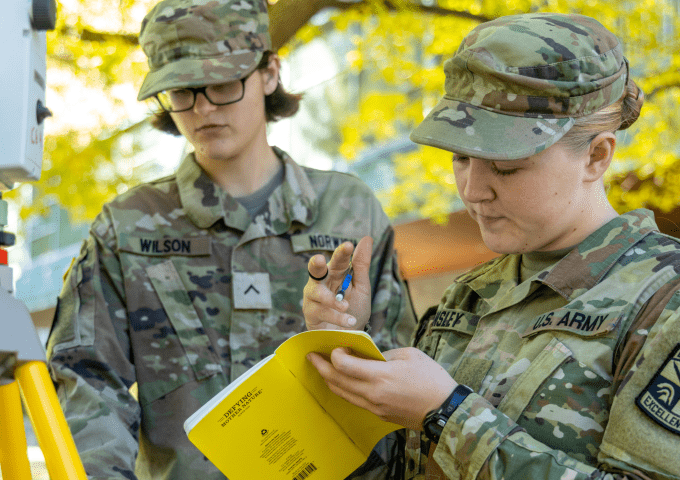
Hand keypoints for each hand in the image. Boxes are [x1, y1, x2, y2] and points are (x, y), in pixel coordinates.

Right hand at [303, 236, 372, 330]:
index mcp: (336, 273)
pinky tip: (349, 320)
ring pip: (316, 292)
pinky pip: (320, 312)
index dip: (342, 253)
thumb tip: (367, 238)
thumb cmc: (355, 309)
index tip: (349, 246)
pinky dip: (336, 316)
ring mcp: (313, 298)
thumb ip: (361, 265)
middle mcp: (321, 282)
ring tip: (345, 306)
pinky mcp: (310, 314)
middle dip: (315, 265)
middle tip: (319, 260)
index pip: (338, 260)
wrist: (350, 337)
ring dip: (331, 300)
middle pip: (315, 270)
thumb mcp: (362, 287)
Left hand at [306, 347, 456, 430]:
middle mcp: (372, 393)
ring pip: (342, 393)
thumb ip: (385, 354)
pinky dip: (343, 389)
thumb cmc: (431, 378)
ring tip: (322, 368)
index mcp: (380, 376)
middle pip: (336, 380)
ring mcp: (374, 406)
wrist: (445, 409)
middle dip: (321, 367)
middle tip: (311, 356)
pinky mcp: (378, 414)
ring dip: (329, 380)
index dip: (335, 354)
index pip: (344, 365)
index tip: (338, 345)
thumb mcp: (410, 355)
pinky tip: (342, 381)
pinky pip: (354, 400)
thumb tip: (369, 356)